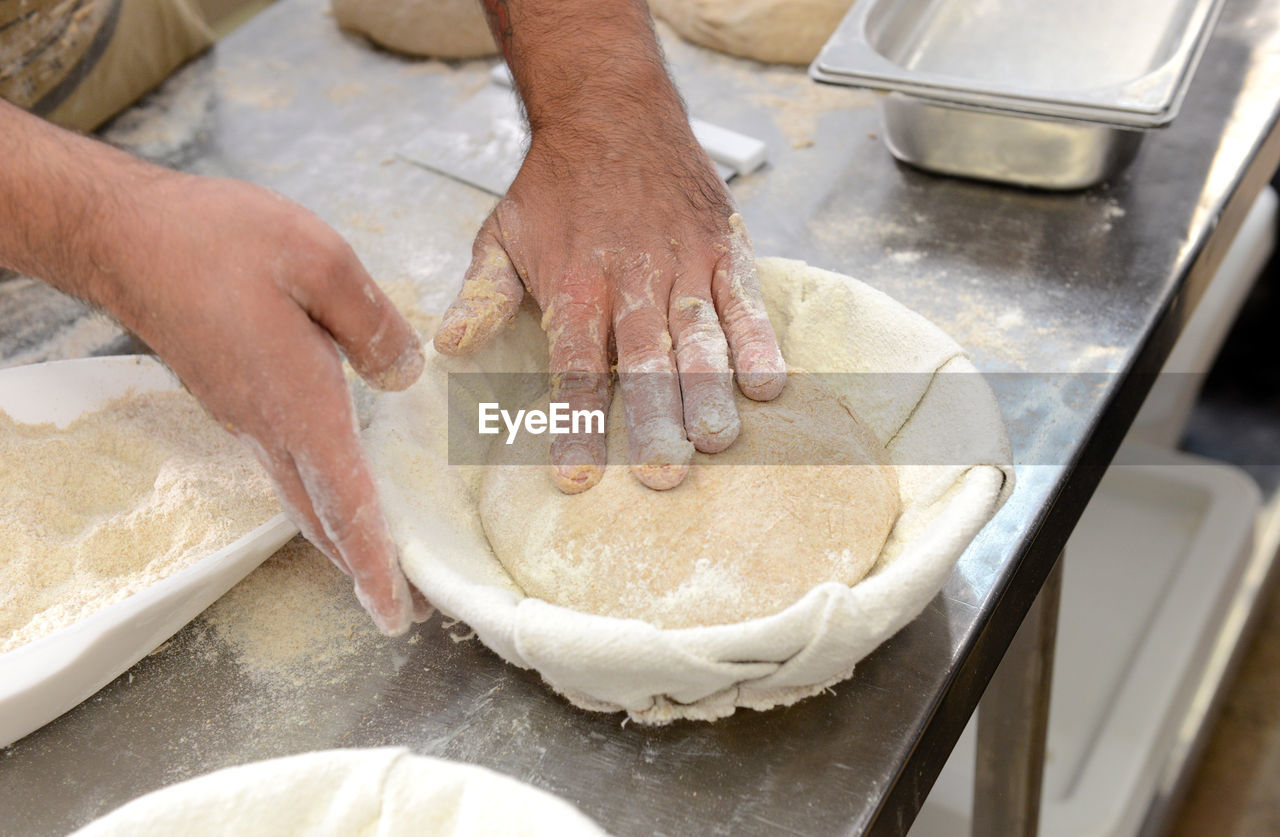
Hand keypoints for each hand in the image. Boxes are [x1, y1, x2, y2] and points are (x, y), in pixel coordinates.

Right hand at [94, 172, 427, 634]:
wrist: (126, 238)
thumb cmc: (216, 241)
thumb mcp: (318, 258)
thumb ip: (372, 321)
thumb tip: (405, 375)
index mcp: (299, 402)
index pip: (346, 500)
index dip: (374, 561)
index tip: (395, 611)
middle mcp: (269, 426)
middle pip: (321, 518)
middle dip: (361, 569)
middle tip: (401, 611)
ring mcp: (245, 418)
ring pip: (300, 498)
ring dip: (339, 539)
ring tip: (376, 566)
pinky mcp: (234, 400)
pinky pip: (284, 468)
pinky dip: (317, 499)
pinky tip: (335, 491)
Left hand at [434, 1, 784, 492]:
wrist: (610, 109)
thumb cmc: (554, 185)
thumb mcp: (500, 235)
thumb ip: (483, 296)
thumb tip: (450, 347)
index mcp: (574, 285)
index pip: (574, 368)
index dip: (575, 425)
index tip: (575, 479)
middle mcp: (632, 279)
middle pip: (644, 361)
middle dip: (653, 420)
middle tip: (662, 473)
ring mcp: (684, 263)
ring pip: (699, 336)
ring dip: (709, 391)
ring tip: (717, 440)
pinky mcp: (723, 247)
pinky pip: (745, 299)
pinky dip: (758, 340)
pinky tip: (767, 385)